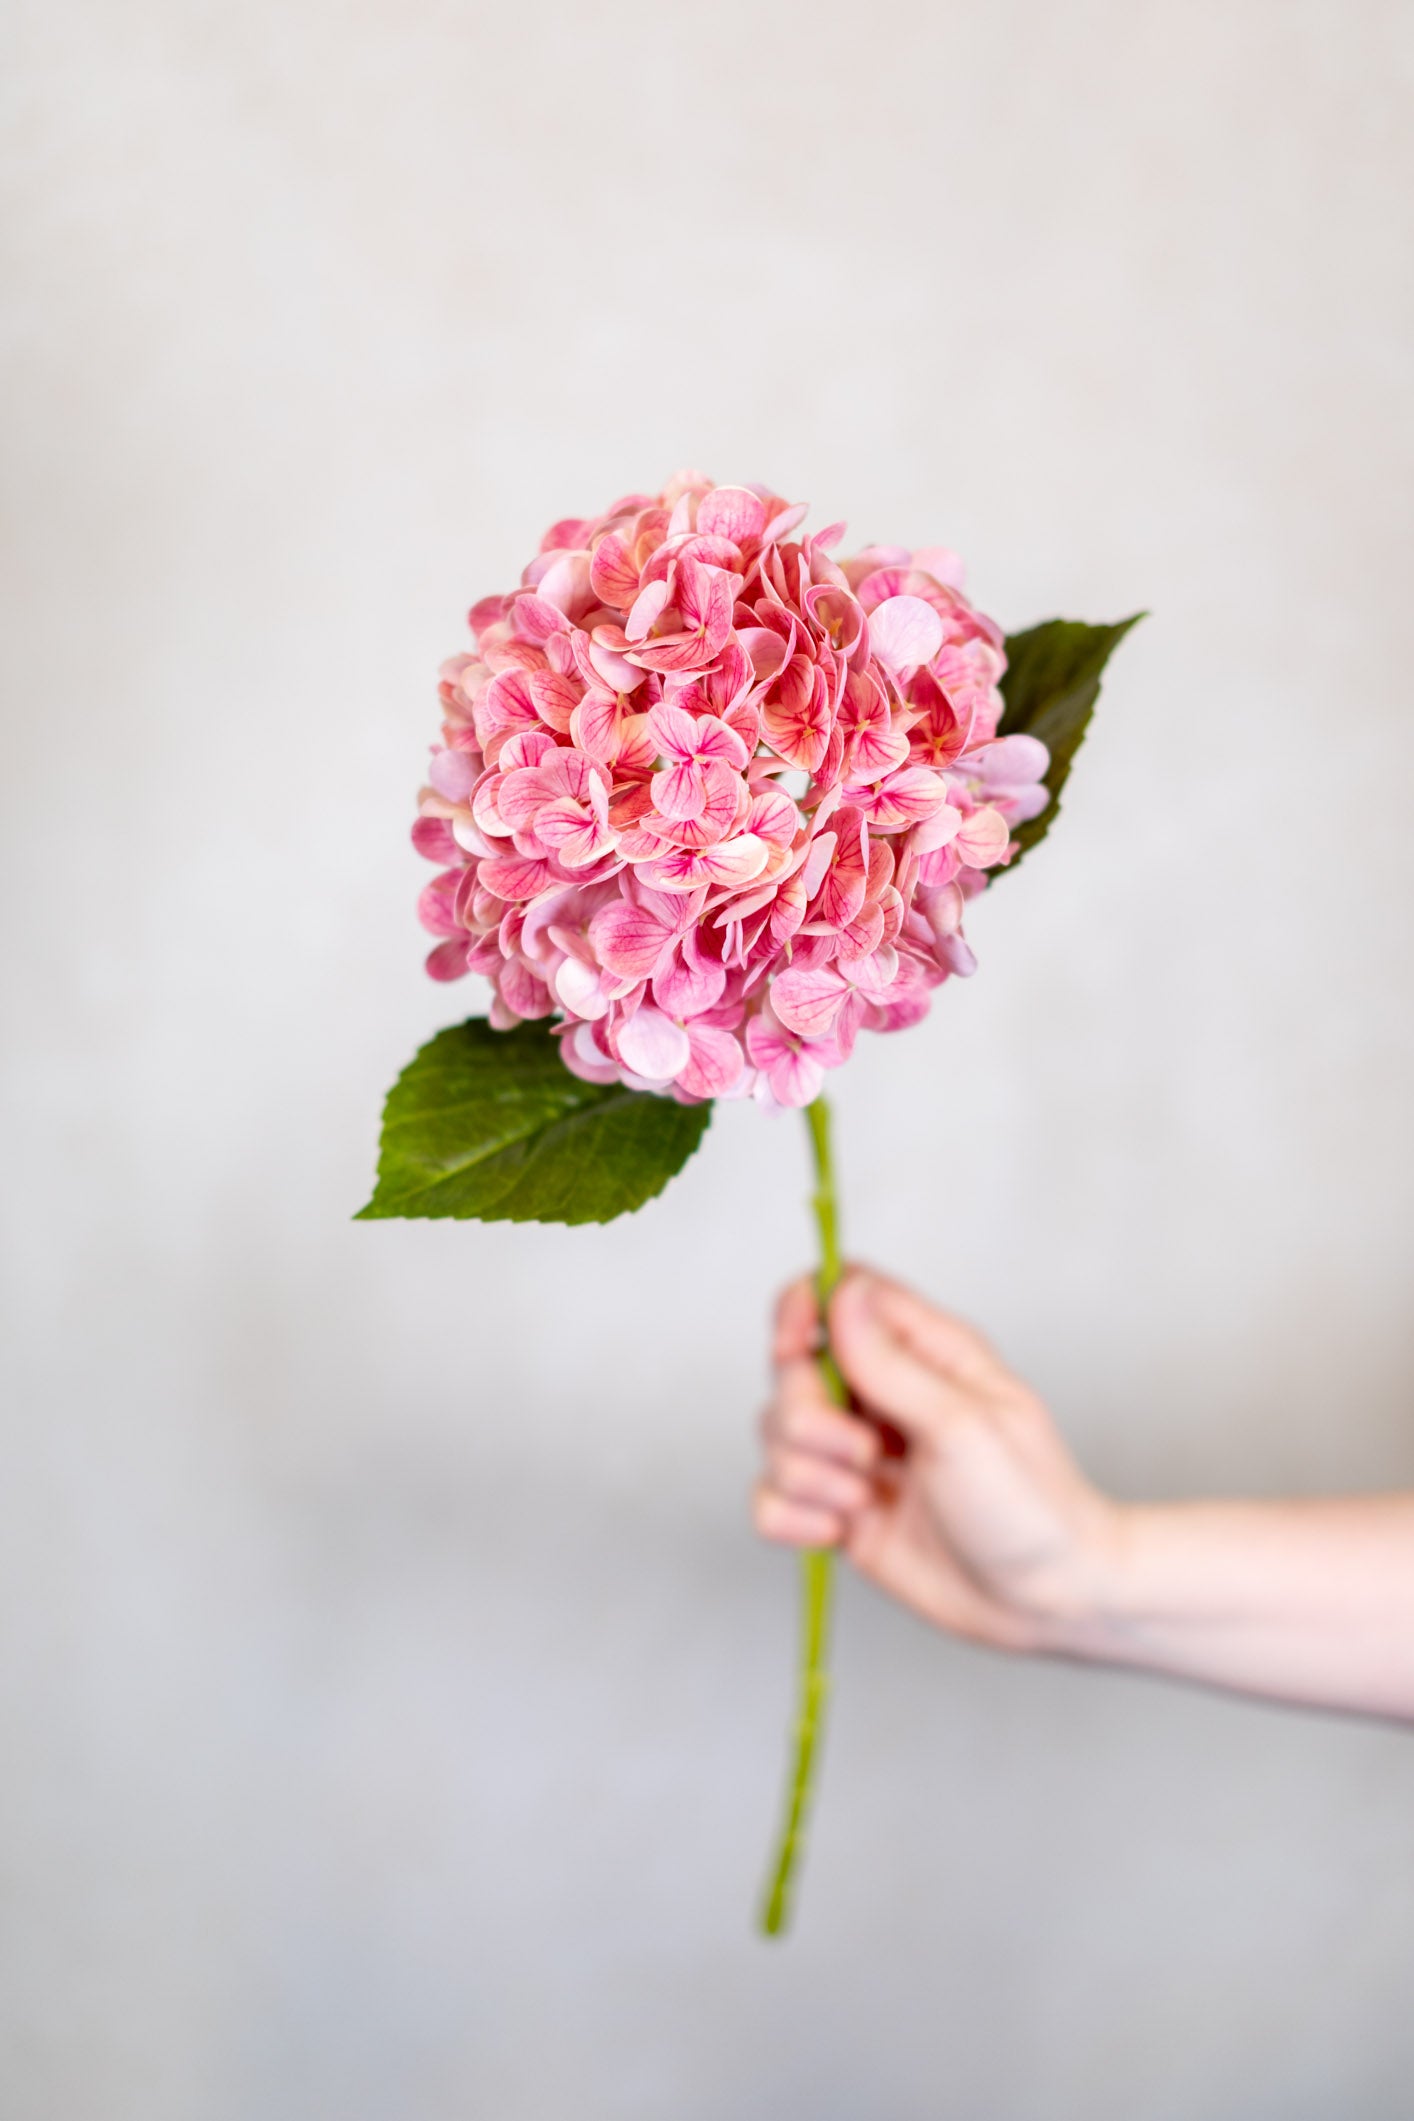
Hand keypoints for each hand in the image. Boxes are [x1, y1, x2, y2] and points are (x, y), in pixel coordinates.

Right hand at [754, 1266, 1121, 1651]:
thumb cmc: (1029, 1506)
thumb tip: (841, 1294)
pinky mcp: (839, 1507)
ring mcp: (856, 1453)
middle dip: (808, 1419)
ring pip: (776, 1435)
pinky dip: (790, 1518)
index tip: (795, 1349)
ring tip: (863, 1501)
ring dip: (806, 1474)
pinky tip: (838, 1533)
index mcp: (925, 1352)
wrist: (1042, 1601)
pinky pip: (770, 1496)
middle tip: (864, 1455)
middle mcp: (884, 1395)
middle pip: (793, 1369)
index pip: (840, 1291)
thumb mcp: (962, 1426)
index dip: (803, 1309)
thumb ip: (891, 1363)